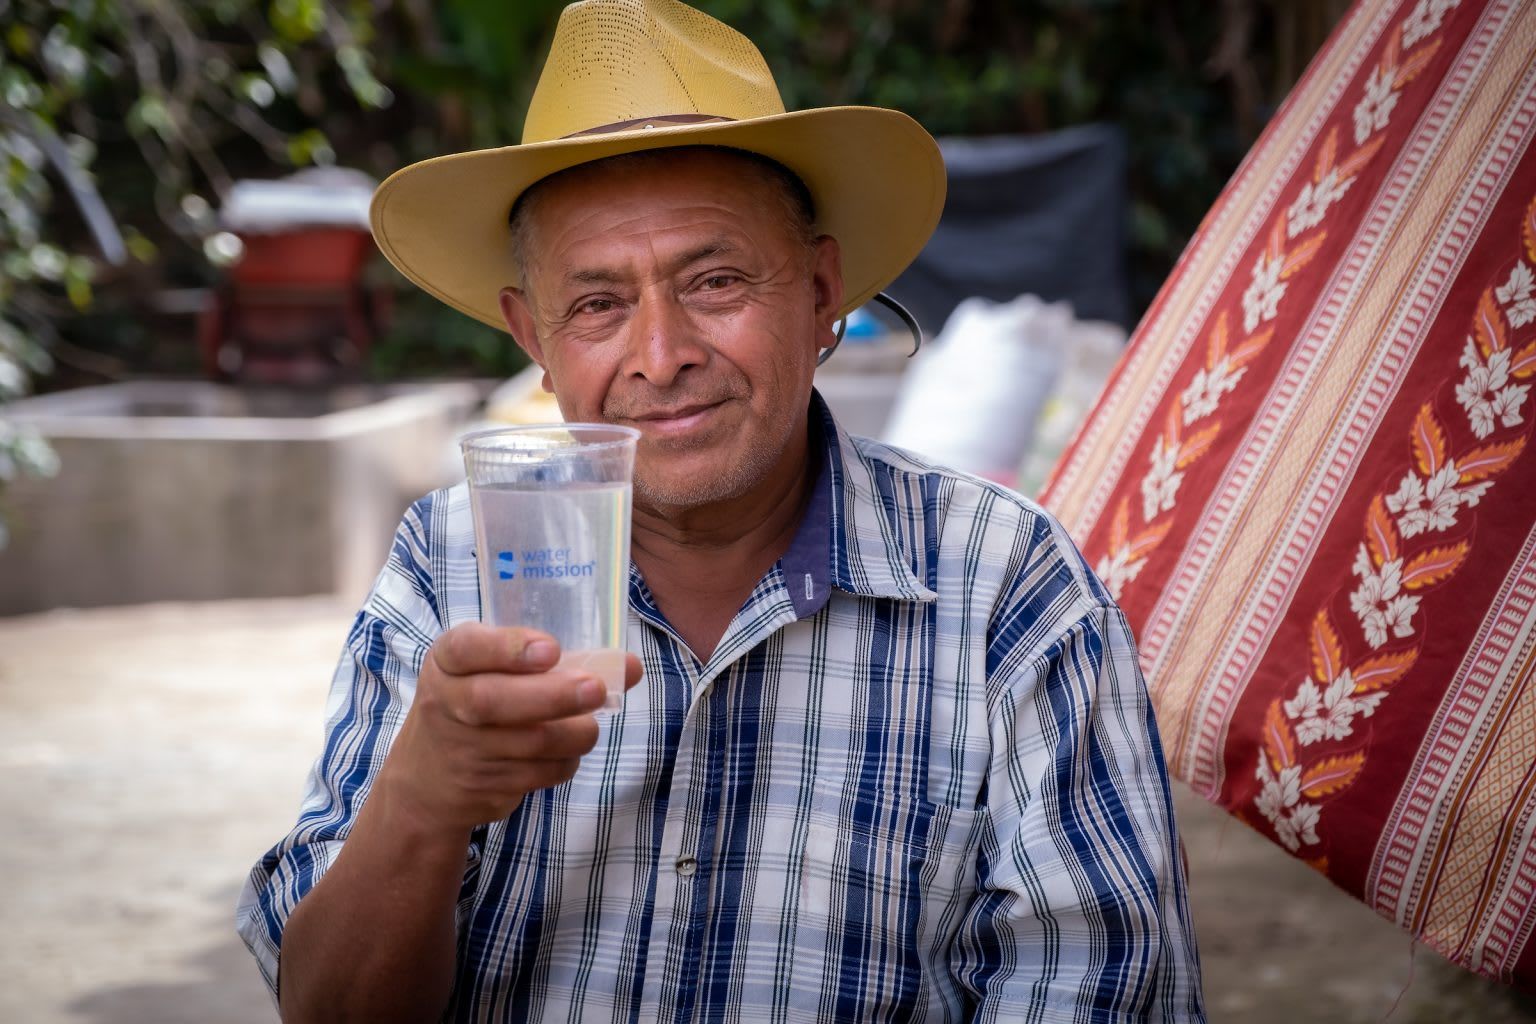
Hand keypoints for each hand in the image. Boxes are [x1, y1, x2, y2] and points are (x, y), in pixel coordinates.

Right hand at [377, 623, 643, 834]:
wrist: (426, 780)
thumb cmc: (474, 705)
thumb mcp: (489, 671)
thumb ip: (549, 661)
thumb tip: (631, 665)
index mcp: (447, 662)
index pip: (466, 647)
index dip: (508, 647)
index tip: (551, 649)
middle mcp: (445, 703)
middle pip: (494, 700)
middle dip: (553, 696)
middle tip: (596, 689)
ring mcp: (462, 750)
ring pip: (529, 743)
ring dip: (573, 733)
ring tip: (589, 724)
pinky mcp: (481, 787)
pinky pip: (538, 774)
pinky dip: (565, 761)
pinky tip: (567, 750)